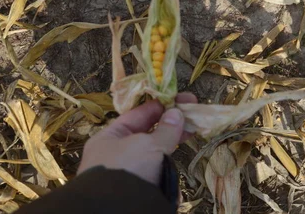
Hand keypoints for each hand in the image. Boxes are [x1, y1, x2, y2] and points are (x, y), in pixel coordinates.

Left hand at [78, 92, 196, 184]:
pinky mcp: (138, 190)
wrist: (119, 212)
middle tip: (194, 117)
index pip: (138, 115)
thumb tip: (177, 112)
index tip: (182, 100)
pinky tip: (175, 172)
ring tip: (190, 137)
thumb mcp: (149, 145)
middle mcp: (117, 154)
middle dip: (171, 126)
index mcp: (110, 137)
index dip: (160, 106)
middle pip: (148, 135)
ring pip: (154, 155)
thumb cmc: (129, 170)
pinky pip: (156, 175)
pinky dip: (167, 172)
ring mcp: (128, 173)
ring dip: (170, 148)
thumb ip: (166, 129)